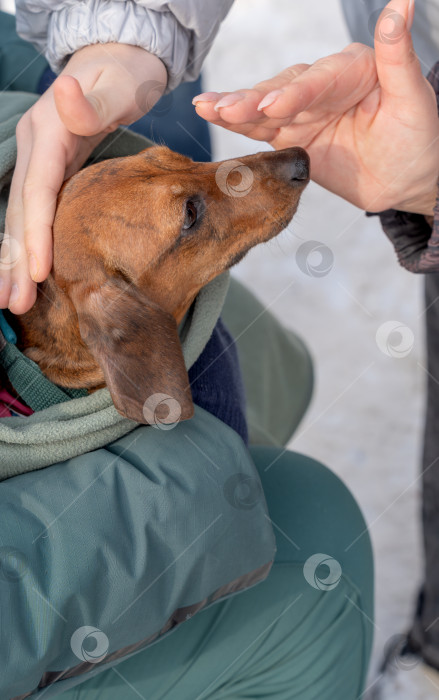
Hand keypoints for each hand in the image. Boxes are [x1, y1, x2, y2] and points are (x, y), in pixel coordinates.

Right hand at [0, 43, 166, 313]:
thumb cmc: (124, 76)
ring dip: (16, 260)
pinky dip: (28, 245)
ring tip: (13, 301)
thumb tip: (64, 92)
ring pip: (21, 217)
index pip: (37, 191)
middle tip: (15, 304)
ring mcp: (39, 161)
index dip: (36, 233)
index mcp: (48, 132)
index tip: (39, 272)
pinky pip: (34, 214)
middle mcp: (35, 149)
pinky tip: (28, 273)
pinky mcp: (49, 173)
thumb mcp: (118, 83)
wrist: (116, 66)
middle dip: (17, 260)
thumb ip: (95, 98)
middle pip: (20, 211)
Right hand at [194, 0, 438, 217]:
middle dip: (252, 101)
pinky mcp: (292, 136)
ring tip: (206, 108)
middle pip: (283, 90)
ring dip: (235, 110)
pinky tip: (213, 115)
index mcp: (352, 70)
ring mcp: (304, 112)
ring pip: (264, 109)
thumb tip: (401, 6)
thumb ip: (399, 56)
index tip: (272, 106)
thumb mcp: (414, 99)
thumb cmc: (419, 138)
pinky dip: (237, 125)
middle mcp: (323, 86)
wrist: (408, 180)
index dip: (294, 94)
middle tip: (223, 108)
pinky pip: (261, 130)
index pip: (318, 81)